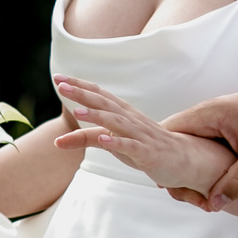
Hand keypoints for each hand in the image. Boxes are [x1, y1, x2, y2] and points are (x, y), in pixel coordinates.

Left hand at [51, 75, 231, 199]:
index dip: (79, 86)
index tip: (57, 77)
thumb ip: (85, 138)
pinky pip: (132, 146)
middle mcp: (130, 119)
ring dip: (97, 116)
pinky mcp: (148, 153)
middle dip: (83, 94)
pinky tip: (104, 139)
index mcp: (121, 113)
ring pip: (117, 123)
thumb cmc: (142, 147)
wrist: (182, 160)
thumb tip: (55, 142)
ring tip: (77, 111)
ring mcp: (140, 135)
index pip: (98, 94)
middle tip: (61, 85)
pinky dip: (117, 142)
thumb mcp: (110, 141)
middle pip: (105, 103)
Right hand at [155, 87, 237, 211]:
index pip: (166, 132)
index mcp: (207, 115)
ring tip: (199, 197)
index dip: (158, 156)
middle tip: (188, 197)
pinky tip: (208, 186)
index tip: (166, 183)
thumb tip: (215, 204)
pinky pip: (199, 148)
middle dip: (174, 171)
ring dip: (187, 171)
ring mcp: (211, 122)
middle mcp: (203, 116)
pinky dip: (199, 166)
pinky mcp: (220, 130)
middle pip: (172, 143)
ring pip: (186, 148)